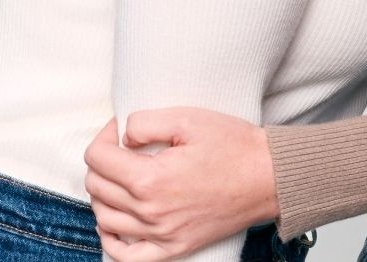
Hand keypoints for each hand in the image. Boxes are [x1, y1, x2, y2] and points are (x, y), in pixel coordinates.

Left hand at [84, 108, 278, 260]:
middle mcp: (150, 211)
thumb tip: (122, 137)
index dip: (103, 137)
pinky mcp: (173, 248)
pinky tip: (112, 222)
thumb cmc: (234, 146)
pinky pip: (126, 255)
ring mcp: (160, 234)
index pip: (98, 158)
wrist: (268, 178)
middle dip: (103, 161)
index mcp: (150, 178)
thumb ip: (145, 123)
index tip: (118, 130)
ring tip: (121, 176)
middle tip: (122, 147)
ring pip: (104, 218)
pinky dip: (110, 240)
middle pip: (97, 186)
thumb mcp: (189, 119)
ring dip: (103, 193)